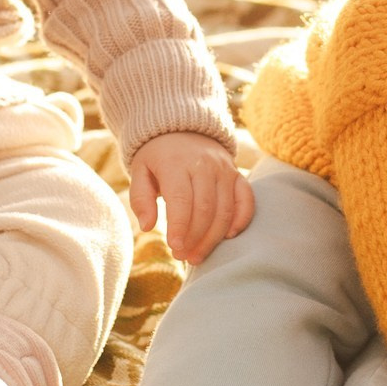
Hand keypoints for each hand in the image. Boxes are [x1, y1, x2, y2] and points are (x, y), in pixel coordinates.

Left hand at [127, 131, 252, 265]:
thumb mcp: (140, 172)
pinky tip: (229, 237)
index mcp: (176, 162)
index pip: (182, 199)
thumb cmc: (157, 157)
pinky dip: (241, 219)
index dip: (180, 226)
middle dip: (195, 238)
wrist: (182, 129)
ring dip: (213, 237)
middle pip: (205, 208)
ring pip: (225, 209)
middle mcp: (204, 164)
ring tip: (198, 256)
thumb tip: (147, 226)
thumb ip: (140, 199)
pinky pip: (246, 199)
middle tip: (183, 256)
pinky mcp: (237, 175)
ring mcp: (224, 169)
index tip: (175, 248)